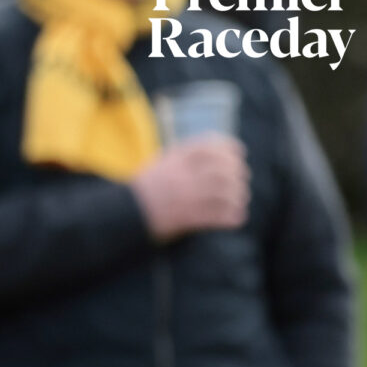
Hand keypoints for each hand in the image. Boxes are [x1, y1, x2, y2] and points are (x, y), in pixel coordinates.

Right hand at [130, 137, 248, 241]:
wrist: (124, 214)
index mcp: (174, 161)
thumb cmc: (144, 190)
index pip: (209, 147)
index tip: (239, 153)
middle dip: (238, 175)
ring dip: (238, 197)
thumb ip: (182, 157)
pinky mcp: (187, 218)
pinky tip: (237, 218)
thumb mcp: (160, 165)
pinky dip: (232, 217)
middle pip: (222, 170)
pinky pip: (219, 217)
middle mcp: (181, 177)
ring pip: (225, 193)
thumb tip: (214, 151)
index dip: (229, 148)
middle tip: (242, 180)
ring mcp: (185, 198)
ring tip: (240, 200)